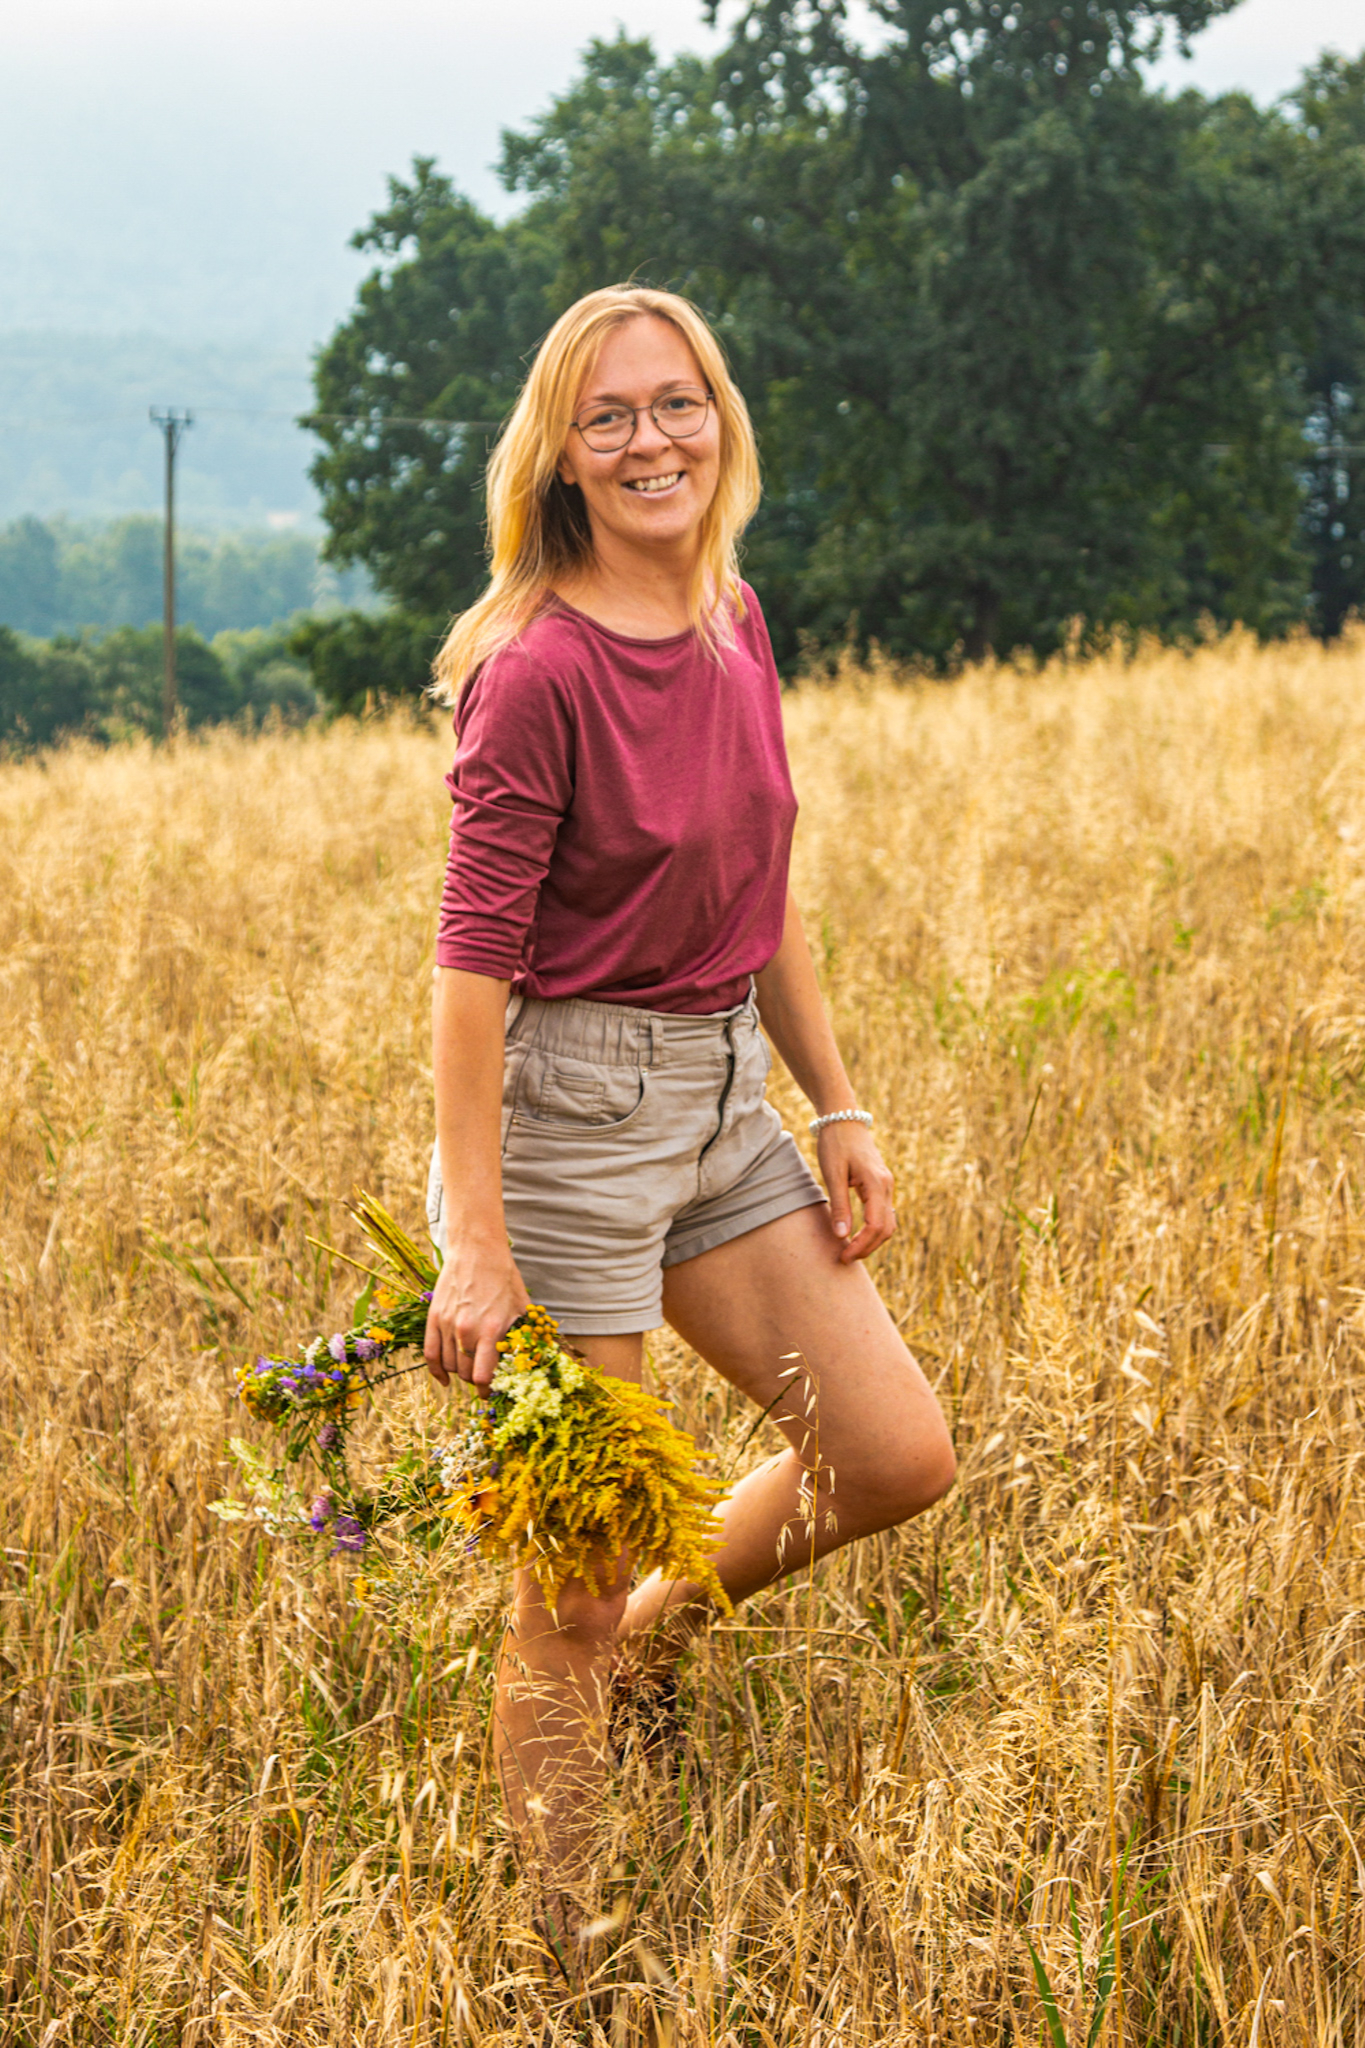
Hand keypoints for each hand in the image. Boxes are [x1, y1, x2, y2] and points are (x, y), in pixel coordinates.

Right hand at [423, 1231, 529, 1388]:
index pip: (483, 1376)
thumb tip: (538, 1360)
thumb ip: (527, 1335)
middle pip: (466, 1374)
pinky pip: (430, 1354)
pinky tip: (445, 1379)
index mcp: (491, 1329)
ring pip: (450, 1366)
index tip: (494, 1392)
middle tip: (486, 1378)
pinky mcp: (434, 1318)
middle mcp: (467, 1330)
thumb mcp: (523, 1306)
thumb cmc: (503, 1277)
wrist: (476, 1249)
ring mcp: (447, 1324)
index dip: (488, 1390)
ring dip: (460, 1372)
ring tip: (471, 1368)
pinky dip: (436, 1371)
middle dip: (476, 1380)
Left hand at [816, 1122, 895, 1262]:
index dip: (861, 1245)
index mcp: (876, 1183)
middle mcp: (887, 1186)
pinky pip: (884, 1213)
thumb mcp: (833, 1174)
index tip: (844, 1256)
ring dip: (872, 1241)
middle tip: (845, 1258)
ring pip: (888, 1223)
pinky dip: (874, 1229)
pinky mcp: (881, 1185)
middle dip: (867, 1247)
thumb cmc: (835, 1144)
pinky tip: (857, 1235)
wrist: (844, 1119)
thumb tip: (841, 1236)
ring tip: (850, 1250)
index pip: (876, 1225)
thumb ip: (839, 1205)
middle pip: (886, 1228)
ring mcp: (887, 1185)